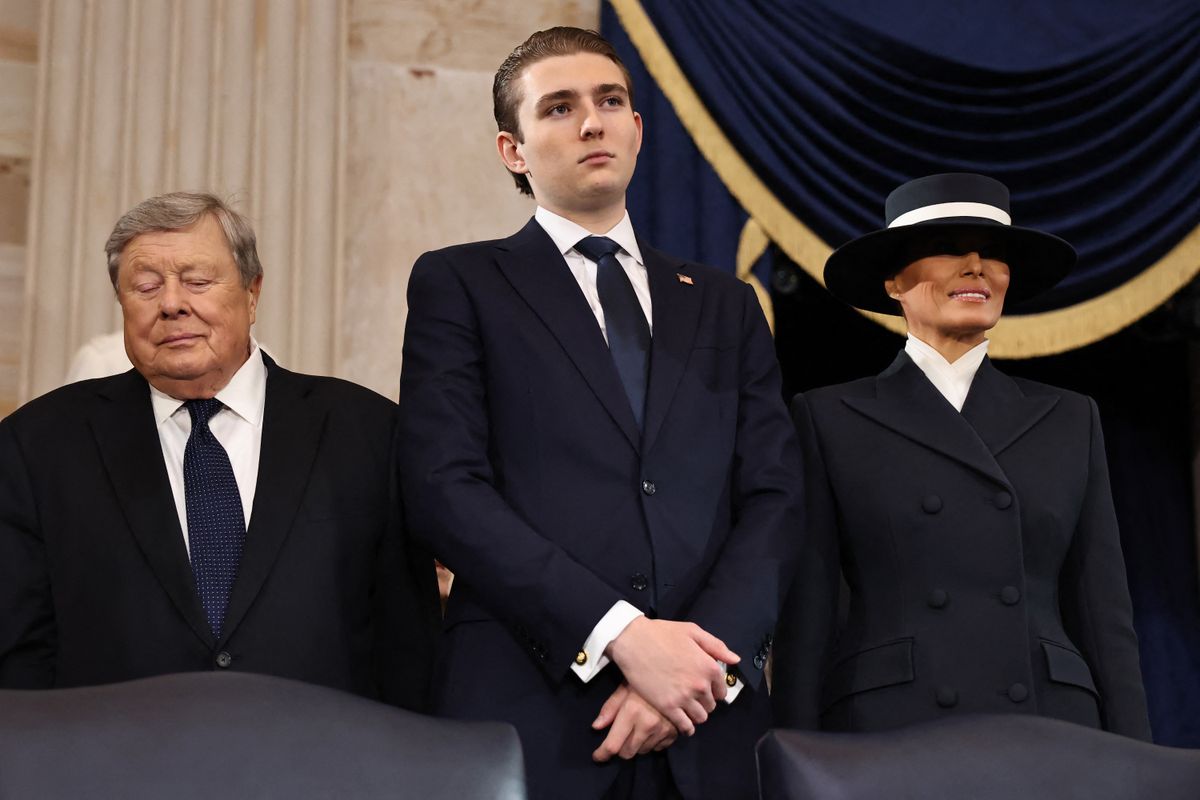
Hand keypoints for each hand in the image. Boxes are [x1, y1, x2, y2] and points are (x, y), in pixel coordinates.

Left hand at [591, 683, 677, 761]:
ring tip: (638, 727)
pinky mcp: (674, 733)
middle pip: (627, 753)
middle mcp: (647, 724)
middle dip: (620, 747)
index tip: (598, 756)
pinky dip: (651, 743)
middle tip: (620, 735)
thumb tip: (596, 727)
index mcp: (632, 712)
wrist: (676, 675)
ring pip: (642, 751)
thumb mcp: (625, 688)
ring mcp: (662, 730)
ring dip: (637, 745)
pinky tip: (651, 729)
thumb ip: (610, 708)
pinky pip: (657, 749)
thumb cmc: (645, 680)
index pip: (613, 745)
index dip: (602, 754)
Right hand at [606, 617, 738, 735]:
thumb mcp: (693, 632)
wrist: (633, 641)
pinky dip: (687, 727)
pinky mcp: (668, 707)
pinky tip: (683, 723)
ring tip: (688, 709)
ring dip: (696, 714)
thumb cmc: (662, 633)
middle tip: (694, 698)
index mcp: (709, 666)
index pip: (721, 690)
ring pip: (700, 717)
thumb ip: (717, 646)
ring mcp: (684, 697)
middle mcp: (700, 685)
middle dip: (705, 702)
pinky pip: (685, 726)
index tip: (706, 689)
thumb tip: (735, 659)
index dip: (714, 690)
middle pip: (711, 705)